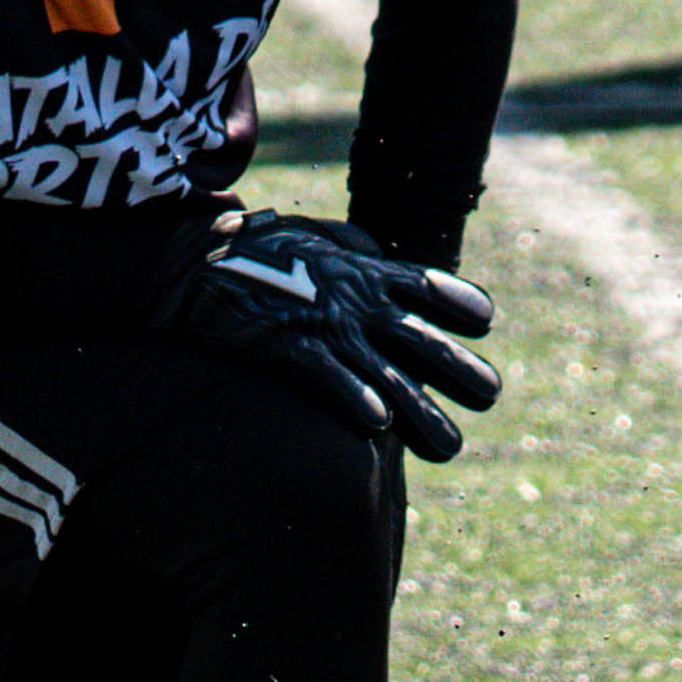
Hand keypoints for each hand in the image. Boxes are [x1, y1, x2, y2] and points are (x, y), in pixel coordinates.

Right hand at [156, 212, 502, 463]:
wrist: (191, 257)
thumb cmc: (251, 248)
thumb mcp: (312, 234)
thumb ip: (351, 248)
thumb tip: (376, 255)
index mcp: (365, 271)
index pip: (430, 287)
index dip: (461, 305)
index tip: (484, 323)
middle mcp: (356, 300)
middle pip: (424, 341)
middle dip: (461, 371)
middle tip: (489, 397)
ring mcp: (325, 324)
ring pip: (387, 375)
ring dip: (422, 414)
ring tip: (449, 447)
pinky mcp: (287, 345)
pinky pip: (327, 375)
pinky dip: (352, 398)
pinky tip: (377, 426)